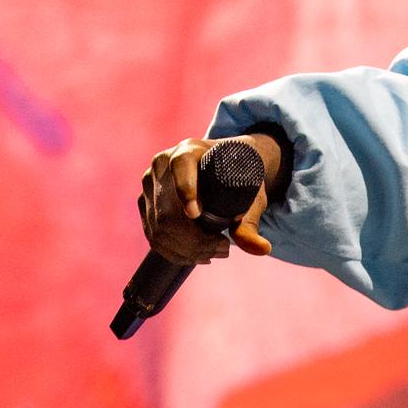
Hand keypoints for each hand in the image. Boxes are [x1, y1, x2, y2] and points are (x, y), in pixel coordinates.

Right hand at [138, 131, 285, 262]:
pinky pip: (153, 235)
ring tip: (214, 254)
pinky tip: (195, 257)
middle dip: (194, 239)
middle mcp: (162, 165)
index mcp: (188, 150)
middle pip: (168, 210)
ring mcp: (149, 185)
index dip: (185, 190)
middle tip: (224, 249)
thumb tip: (263, 249)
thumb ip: (251, 223)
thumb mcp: (249, 195)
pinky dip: (175, 252)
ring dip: (187, 250)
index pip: (181, 167)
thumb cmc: (239, 177)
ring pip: (160, 228)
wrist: (222, 168)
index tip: (196, 214)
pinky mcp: (144, 204)